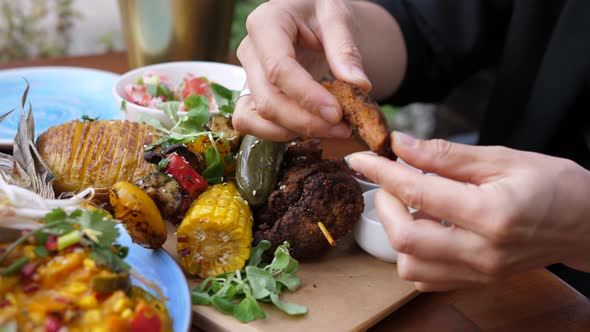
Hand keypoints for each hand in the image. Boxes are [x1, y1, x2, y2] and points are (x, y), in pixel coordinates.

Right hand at [233, 0, 370, 140]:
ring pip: (257, 117)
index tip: (337, 113)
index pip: (279, 69)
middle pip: (268, 100)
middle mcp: (249, 50)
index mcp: (266, 23)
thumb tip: (360, 86)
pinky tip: (309, 131)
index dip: (307, 96)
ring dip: (294, 131)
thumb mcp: (337, 18)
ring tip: (332, 131)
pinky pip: (251, 123)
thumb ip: (346, 50)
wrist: (309, 16)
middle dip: (305, 122)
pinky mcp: (250, 93)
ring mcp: (246, 74)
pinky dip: (277, 133)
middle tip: (343, 129)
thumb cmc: (320, 10)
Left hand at [347, 132, 589, 290]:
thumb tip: (401, 145)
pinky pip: (426, 278)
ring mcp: (479, 273)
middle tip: (391, 180)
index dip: (382, 173)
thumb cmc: (552, 184)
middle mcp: (482, 252)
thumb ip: (445, 156)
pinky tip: (425, 227)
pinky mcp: (476, 281)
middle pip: (405, 240)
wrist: (587, 223)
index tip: (360, 159)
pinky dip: (413, 252)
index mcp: (491, 214)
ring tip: (411, 205)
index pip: (417, 193)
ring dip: (398, 231)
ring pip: (410, 265)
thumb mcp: (502, 158)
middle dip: (386, 205)